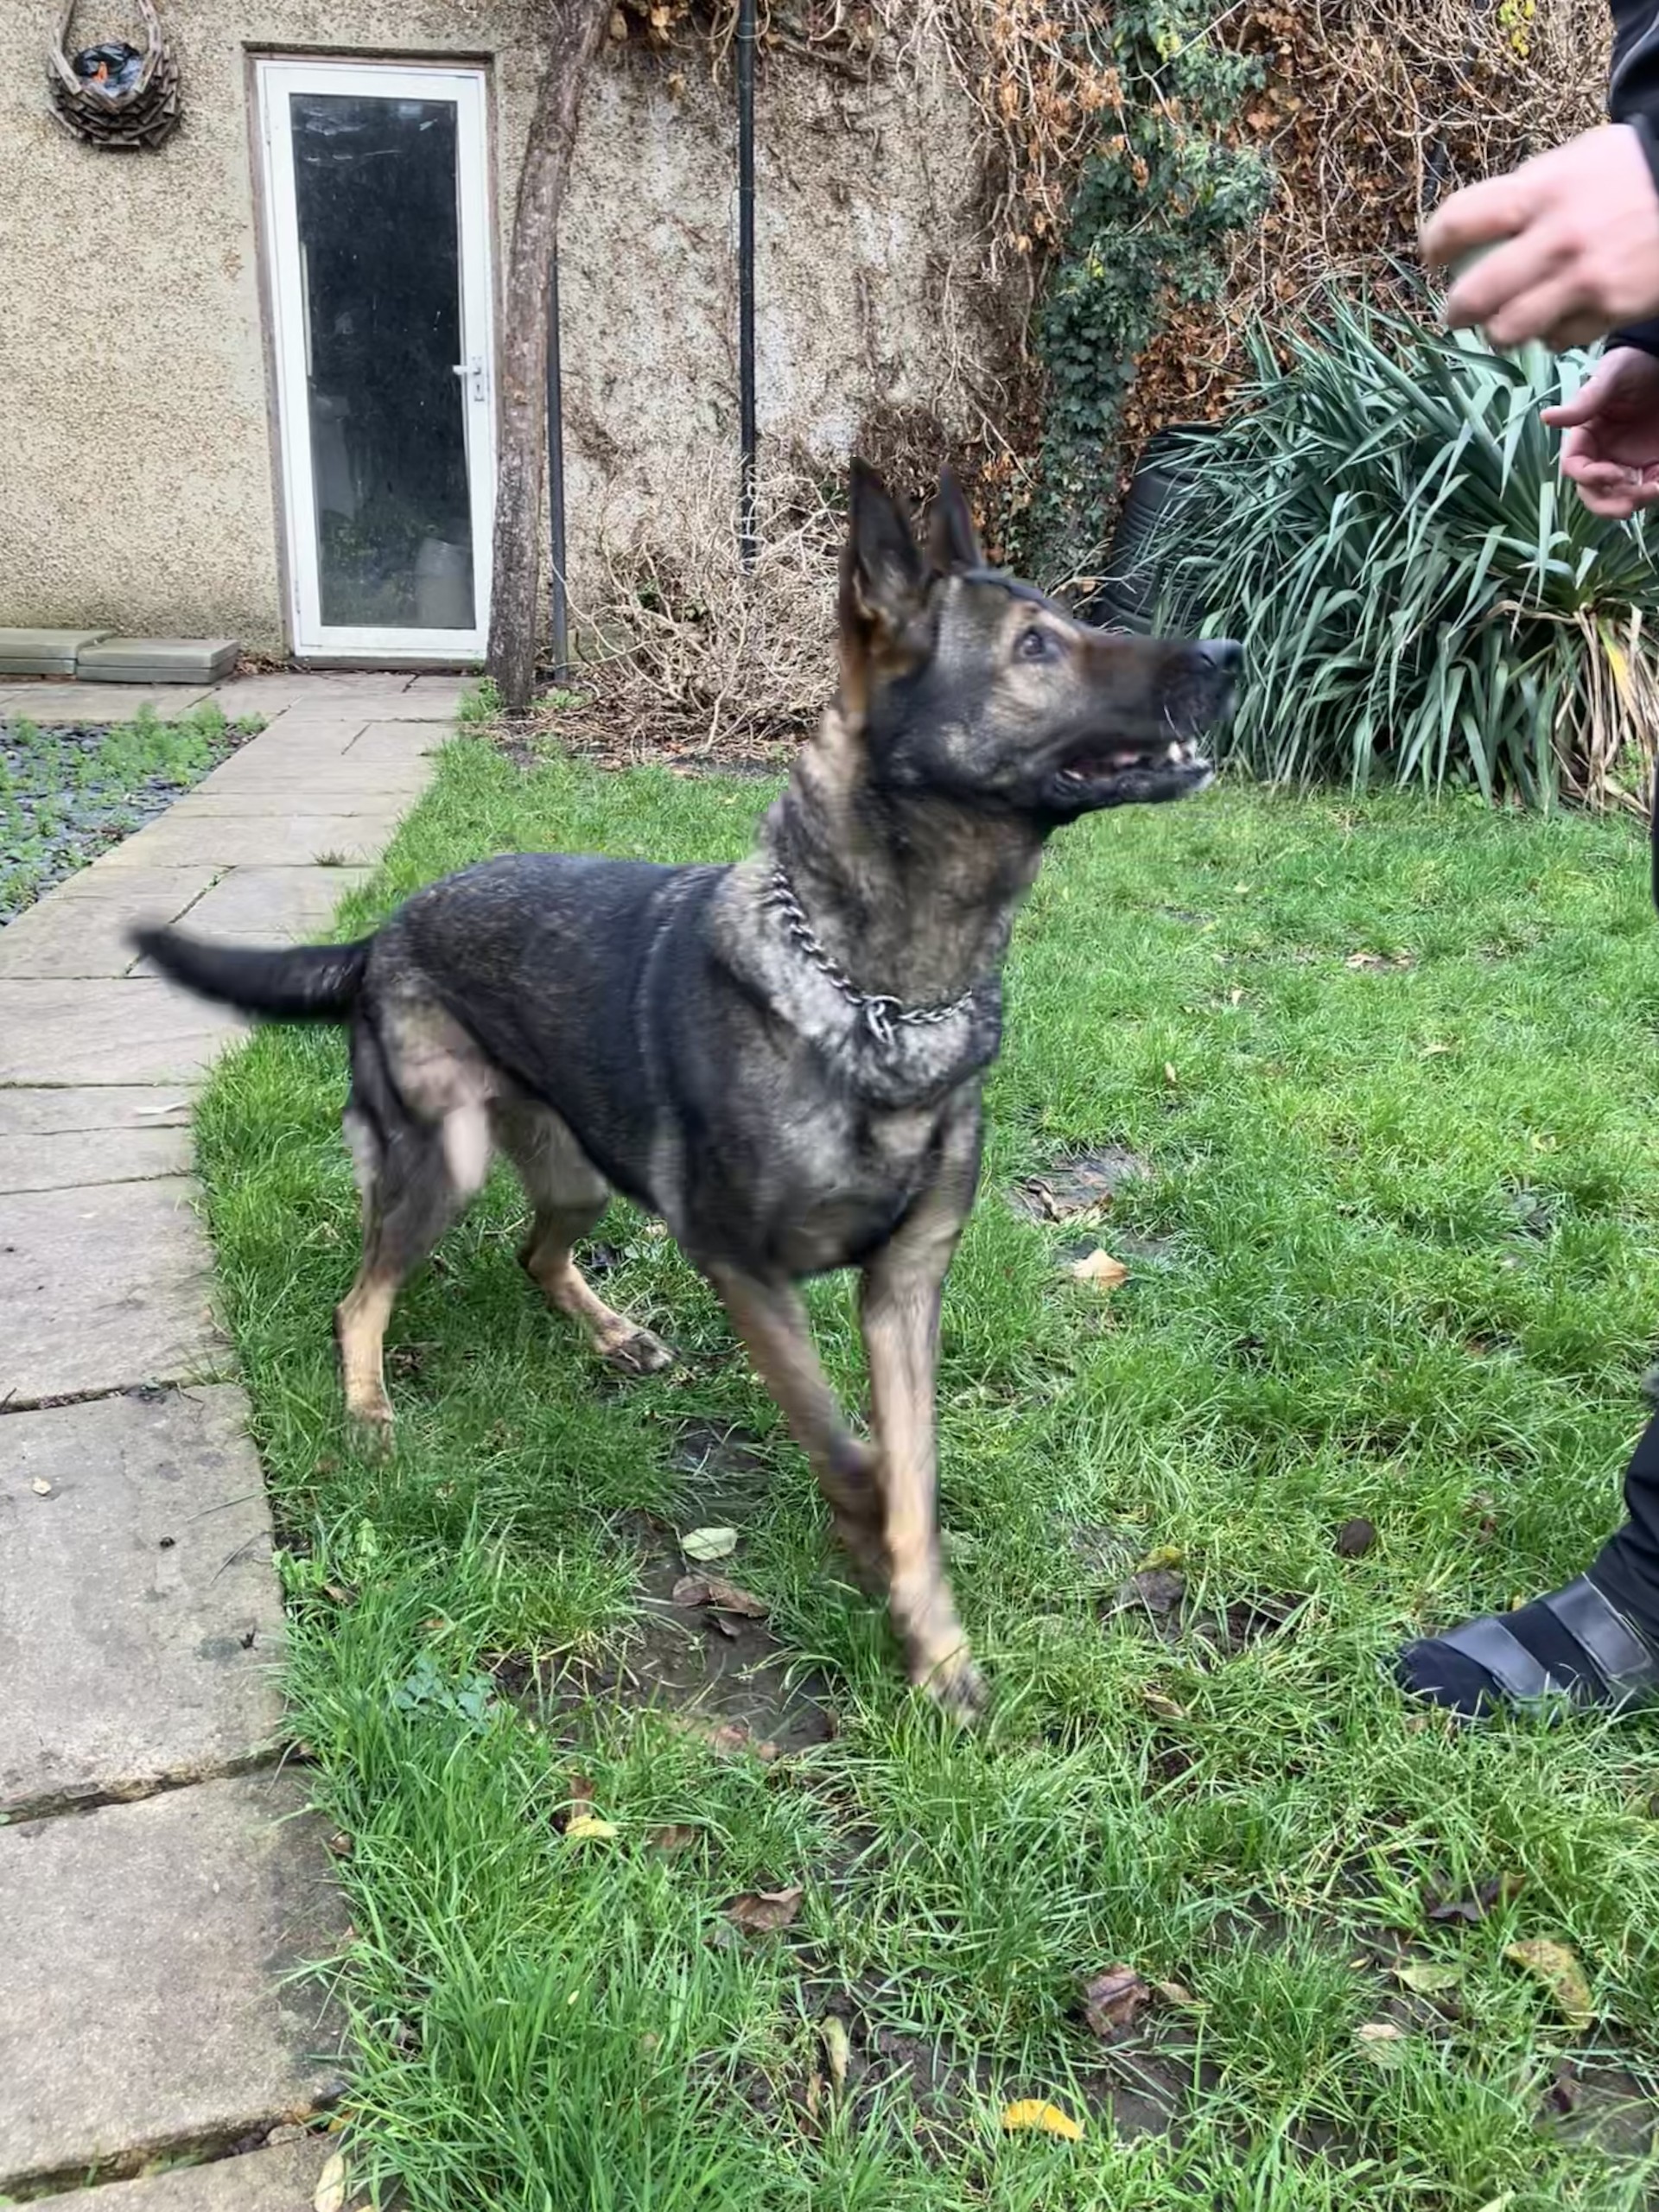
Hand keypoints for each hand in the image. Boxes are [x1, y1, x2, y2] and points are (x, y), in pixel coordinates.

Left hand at [1422, 125, 1658, 349]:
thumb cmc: (1634, 170)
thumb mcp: (1578, 160)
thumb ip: (1530, 191)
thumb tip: (1481, 225)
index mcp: (1540, 191)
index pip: (1460, 221)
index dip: (1435, 245)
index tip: (1433, 258)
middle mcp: (1555, 238)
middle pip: (1473, 296)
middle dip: (1456, 310)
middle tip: (1457, 311)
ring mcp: (1582, 279)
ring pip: (1507, 330)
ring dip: (1499, 331)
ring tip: (1503, 322)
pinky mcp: (1607, 309)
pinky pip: (1556, 339)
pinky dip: (1550, 335)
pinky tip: (1558, 319)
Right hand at [1541, 346, 1658, 517]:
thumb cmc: (1634, 364)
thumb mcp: (1611, 377)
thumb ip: (1584, 401)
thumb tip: (1546, 418)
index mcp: (1585, 437)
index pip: (1575, 467)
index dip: (1590, 477)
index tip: (1615, 474)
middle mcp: (1601, 454)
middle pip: (1592, 492)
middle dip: (1607, 504)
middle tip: (1628, 505)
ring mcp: (1625, 462)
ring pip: (1617, 498)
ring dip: (1630, 502)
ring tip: (1651, 492)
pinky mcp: (1650, 464)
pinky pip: (1646, 489)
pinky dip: (1652, 494)